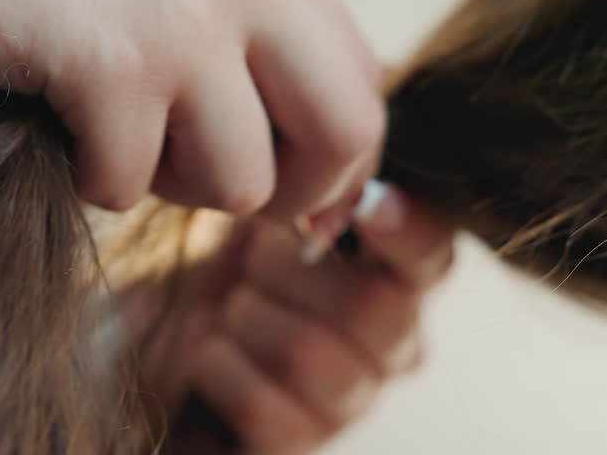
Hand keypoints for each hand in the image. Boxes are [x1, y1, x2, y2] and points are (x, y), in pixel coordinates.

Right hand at [0, 0, 383, 219]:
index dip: (341, 161)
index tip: (298, 196)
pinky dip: (92, 176)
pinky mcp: (114, 67)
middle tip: (225, 185)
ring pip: (238, 181)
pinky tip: (63, 122)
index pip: (365, 82)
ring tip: (118, 130)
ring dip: (171, 183)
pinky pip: (131, 186)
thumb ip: (255, 44)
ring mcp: (186, 22)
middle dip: (294, 193)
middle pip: (343, 134)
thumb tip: (319, 177)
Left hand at [130, 183, 455, 453]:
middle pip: (370, 305)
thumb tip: (338, 178)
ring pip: (310, 353)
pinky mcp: (302, 442)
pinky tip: (212, 352)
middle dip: (286, 269)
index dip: (408, 232)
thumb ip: (313, 191)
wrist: (173, 339)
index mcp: (398, 278)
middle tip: (250, 262)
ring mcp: (354, 401)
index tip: (366, 203)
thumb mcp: (270, 212)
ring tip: (231, 309)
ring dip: (247, 317)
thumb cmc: (237, 267)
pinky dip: (218, 365)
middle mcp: (396, 345)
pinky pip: (260, 401)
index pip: (433, 257)